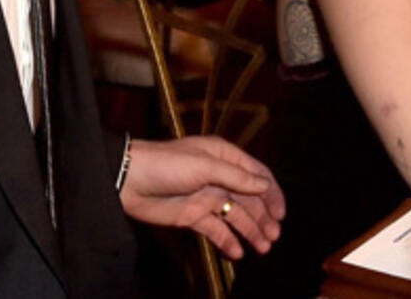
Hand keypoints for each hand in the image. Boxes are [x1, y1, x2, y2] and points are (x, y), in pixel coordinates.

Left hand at [119, 135, 285, 259]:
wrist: (129, 180)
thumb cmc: (168, 165)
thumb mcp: (205, 166)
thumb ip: (237, 178)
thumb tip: (266, 185)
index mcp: (224, 157)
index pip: (256, 174)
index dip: (271, 193)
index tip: (281, 214)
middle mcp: (219, 176)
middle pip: (249, 199)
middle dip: (263, 217)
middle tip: (274, 237)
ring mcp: (206, 197)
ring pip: (235, 216)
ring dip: (250, 231)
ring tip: (263, 248)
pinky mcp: (193, 216)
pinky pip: (215, 230)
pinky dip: (227, 241)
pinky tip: (238, 254)